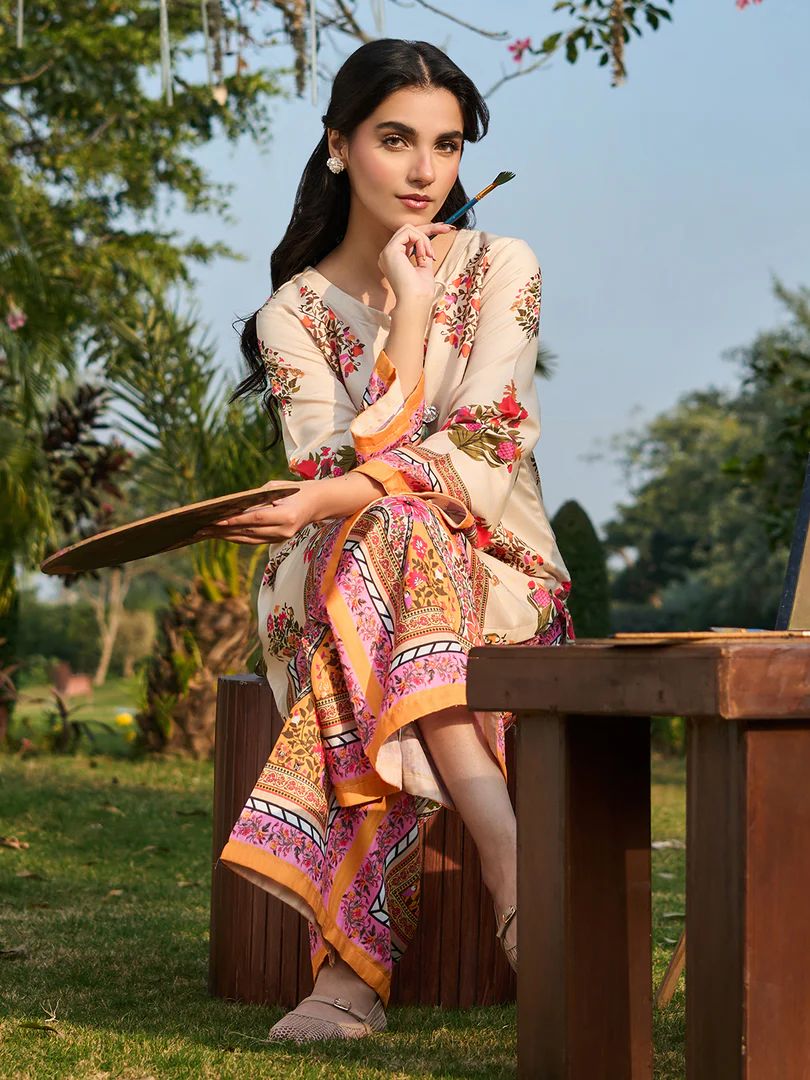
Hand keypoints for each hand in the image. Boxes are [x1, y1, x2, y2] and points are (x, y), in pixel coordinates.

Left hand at [196, 483, 316, 544]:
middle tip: (204, 527)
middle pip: (249, 532)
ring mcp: (282, 538)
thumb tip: (234, 505)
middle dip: (225, 530)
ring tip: (209, 533)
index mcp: (287, 515)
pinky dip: (238, 537)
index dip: (235, 521)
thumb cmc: (296, 490)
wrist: (318, 504)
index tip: (216, 520)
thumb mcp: (277, 488)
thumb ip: (258, 497)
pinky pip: (254, 540)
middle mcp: (284, 530)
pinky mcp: (278, 540)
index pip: (256, 519)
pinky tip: (224, 534)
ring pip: (249, 539)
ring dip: (228, 536)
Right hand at [379, 222, 455, 307]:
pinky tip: (423, 254)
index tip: (443, 229)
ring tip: (429, 255)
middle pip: (408, 230)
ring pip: (408, 229)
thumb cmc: (420, 292)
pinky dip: (420, 240)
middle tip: (446, 229)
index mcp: (394, 260)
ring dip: (424, 239)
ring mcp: (387, 252)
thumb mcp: (424, 268)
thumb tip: (426, 245)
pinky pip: (408, 232)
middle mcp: (388, 255)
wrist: (416, 301)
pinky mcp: (390, 250)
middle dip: (429, 228)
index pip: (408, 239)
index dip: (425, 232)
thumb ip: (422, 255)